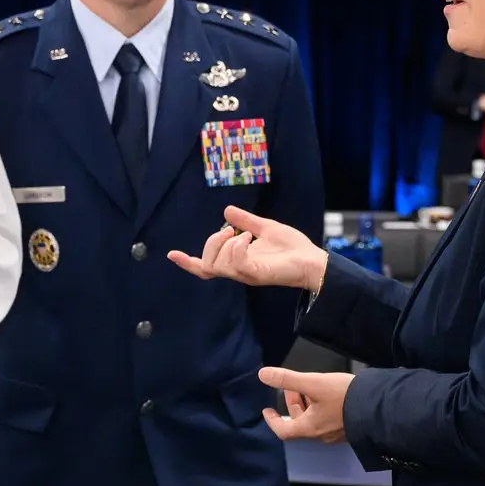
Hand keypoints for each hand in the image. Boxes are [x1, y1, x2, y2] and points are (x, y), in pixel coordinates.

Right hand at [168, 206, 327, 291]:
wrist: (313, 260)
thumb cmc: (292, 248)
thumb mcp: (265, 228)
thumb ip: (246, 221)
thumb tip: (226, 211)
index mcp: (237, 262)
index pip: (206, 267)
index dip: (188, 263)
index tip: (171, 254)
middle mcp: (238, 271)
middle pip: (207, 264)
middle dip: (210, 243)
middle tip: (229, 230)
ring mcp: (247, 274)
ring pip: (217, 265)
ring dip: (223, 244)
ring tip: (240, 234)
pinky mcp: (257, 274)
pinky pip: (236, 263)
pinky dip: (237, 247)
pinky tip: (248, 237)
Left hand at [257, 368, 352, 442]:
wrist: (379, 405)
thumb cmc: (343, 396)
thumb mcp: (313, 383)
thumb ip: (288, 379)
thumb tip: (262, 374)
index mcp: (310, 428)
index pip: (284, 431)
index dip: (272, 421)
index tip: (268, 411)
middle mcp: (321, 435)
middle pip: (299, 423)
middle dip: (292, 405)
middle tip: (290, 388)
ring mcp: (336, 433)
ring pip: (313, 421)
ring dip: (306, 405)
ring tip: (307, 387)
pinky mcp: (348, 428)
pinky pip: (326, 420)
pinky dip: (318, 408)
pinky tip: (325, 394)